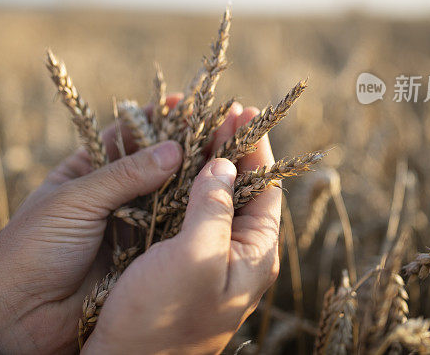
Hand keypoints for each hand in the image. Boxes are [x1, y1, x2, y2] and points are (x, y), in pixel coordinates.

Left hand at [0, 96, 258, 354]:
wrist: (18, 317)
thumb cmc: (34, 249)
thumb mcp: (75, 201)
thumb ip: (125, 176)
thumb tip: (174, 149)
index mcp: (85, 173)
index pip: (125, 137)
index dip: (154, 120)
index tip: (187, 104)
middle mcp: (110, 197)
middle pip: (152, 166)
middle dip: (183, 149)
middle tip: (219, 131)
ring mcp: (127, 228)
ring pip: (167, 200)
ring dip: (193, 183)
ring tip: (228, 160)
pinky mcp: (140, 260)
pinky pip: (169, 235)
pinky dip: (190, 221)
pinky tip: (217, 203)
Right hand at [82, 106, 279, 354]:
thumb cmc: (163, 317)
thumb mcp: (196, 257)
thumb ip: (214, 208)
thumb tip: (225, 165)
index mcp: (253, 255)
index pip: (266, 188)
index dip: (255, 147)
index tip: (243, 111)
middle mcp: (235, 256)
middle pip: (241, 190)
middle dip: (231, 150)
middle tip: (218, 113)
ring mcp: (207, 261)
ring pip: (213, 200)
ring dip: (205, 165)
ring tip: (194, 131)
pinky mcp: (178, 265)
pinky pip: (187, 216)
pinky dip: (182, 187)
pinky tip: (167, 170)